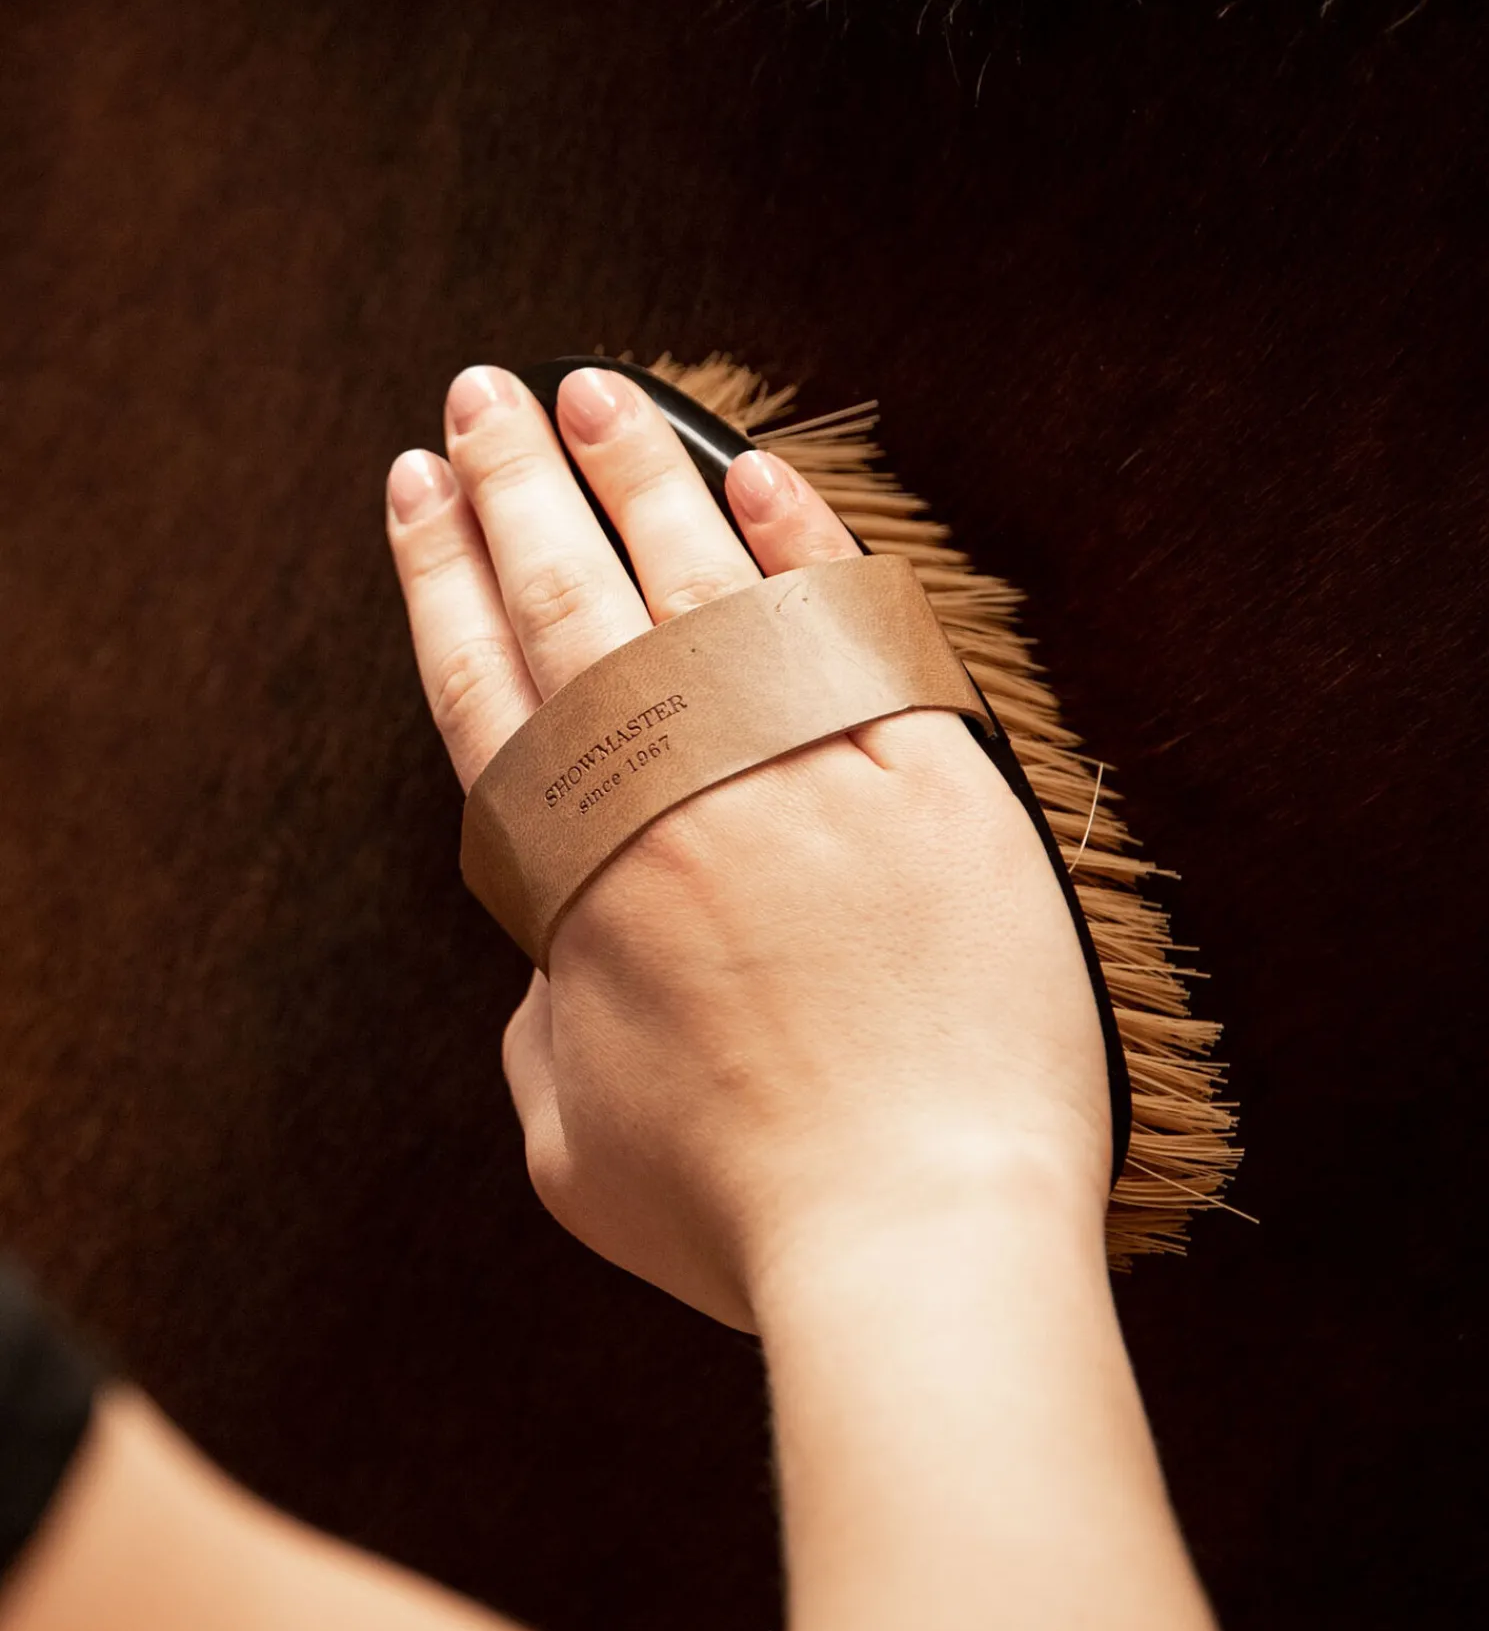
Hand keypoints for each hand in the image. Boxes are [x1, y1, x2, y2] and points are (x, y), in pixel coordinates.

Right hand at [386, 365, 1111, 1329]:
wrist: (921, 1235)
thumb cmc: (745, 1214)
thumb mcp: (572, 1145)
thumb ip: (547, 1025)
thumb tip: (560, 963)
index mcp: (578, 879)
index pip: (488, 685)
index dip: (442, 577)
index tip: (417, 491)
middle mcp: (676, 797)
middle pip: (573, 603)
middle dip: (515, 485)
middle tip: (480, 394)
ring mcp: (806, 771)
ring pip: (699, 583)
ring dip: (633, 477)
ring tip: (587, 394)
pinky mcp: (930, 775)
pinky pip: (849, 625)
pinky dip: (798, 539)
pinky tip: (756, 475)